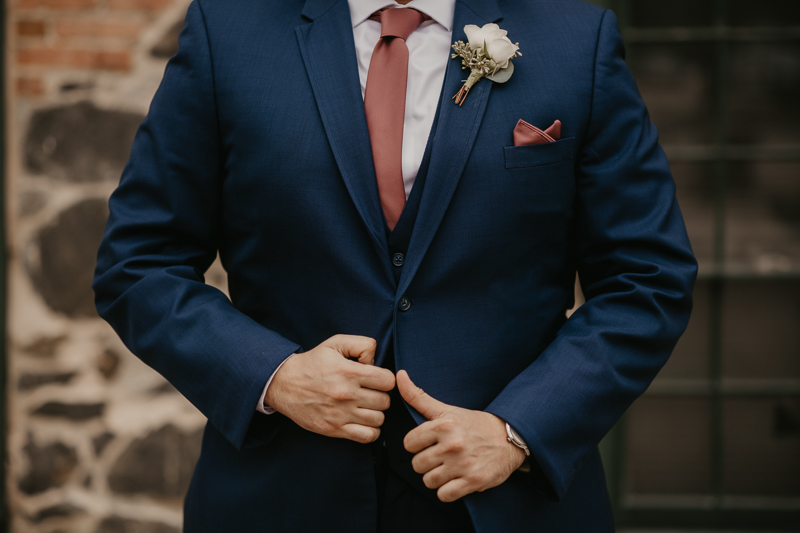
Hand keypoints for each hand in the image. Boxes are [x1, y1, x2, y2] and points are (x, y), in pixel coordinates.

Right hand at [265, 335, 394, 442]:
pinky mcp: (334, 429)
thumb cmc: (312, 363)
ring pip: (379, 419)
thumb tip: (376, 360)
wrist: (284, 384)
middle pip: (385, 401)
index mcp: (349, 372)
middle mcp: (347, 394)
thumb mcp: (335, 343)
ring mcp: (341, 414)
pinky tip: (363, 421)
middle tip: (371, 393)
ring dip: (376, 413)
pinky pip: (367, 437)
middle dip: (381, 395)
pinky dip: (371, 431)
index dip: (386, 379)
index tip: (377, 379)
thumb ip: (361, 344)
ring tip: (366, 406)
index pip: (388, 381)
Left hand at [397, 370, 525, 501]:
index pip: (409, 443)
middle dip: (425, 462)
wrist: (509, 438)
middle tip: (439, 457)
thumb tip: (399, 376)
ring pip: (428, 481)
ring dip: (435, 478)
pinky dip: (447, 490)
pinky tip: (455, 480)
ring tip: (447, 468)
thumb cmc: (473, 423)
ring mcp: (463, 464)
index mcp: (444, 425)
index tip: (428, 443)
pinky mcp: (474, 482)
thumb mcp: (446, 409)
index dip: (416, 445)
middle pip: (417, 465)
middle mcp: (453, 445)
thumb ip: (418, 396)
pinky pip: (444, 495)